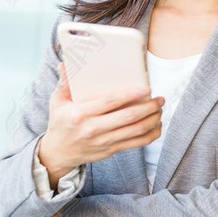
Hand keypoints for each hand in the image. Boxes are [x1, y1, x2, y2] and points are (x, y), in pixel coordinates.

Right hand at [38, 61, 164, 184]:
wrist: (58, 153)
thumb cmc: (60, 123)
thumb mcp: (57, 101)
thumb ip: (65, 82)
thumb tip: (65, 62)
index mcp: (80, 114)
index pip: (110, 102)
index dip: (130, 95)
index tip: (146, 88)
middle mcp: (93, 129)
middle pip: (128, 117)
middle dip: (148, 107)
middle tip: (160, 98)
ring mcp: (103, 142)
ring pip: (135, 131)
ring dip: (152, 120)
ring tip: (160, 109)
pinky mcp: (110, 150)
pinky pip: (135, 144)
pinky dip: (150, 135)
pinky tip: (156, 125)